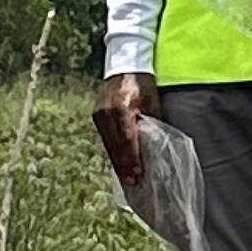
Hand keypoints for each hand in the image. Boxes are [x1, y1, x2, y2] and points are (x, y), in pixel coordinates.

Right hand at [93, 73, 156, 187]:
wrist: (125, 66)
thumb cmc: (143, 85)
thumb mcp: (152, 103)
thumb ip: (151, 125)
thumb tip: (155, 148)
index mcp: (122, 107)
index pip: (128, 138)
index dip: (133, 158)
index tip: (138, 174)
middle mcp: (107, 112)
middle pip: (116, 145)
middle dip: (124, 166)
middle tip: (132, 183)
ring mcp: (99, 114)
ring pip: (108, 144)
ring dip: (118, 162)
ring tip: (126, 179)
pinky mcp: (96, 116)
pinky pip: (105, 139)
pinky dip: (113, 152)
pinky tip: (119, 164)